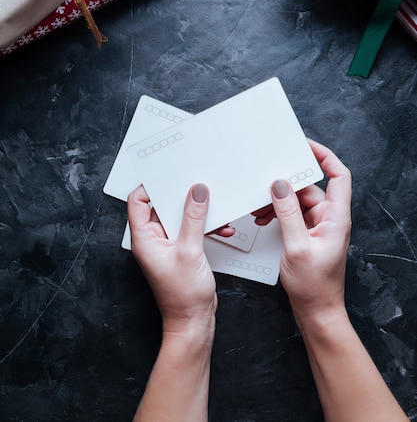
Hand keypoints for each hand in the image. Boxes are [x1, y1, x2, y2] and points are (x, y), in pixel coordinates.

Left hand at [128, 183, 216, 340]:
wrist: (194, 322)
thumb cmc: (183, 296)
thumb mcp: (190, 250)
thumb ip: (194, 218)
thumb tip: (197, 191)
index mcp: (144, 238)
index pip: (138, 201)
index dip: (152, 185)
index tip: (171, 175)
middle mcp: (153, 239)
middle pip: (162, 206)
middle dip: (183, 196)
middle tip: (198, 184)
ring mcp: (168, 245)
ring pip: (181, 217)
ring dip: (199, 213)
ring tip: (215, 209)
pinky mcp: (182, 250)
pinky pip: (192, 229)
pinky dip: (206, 226)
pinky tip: (222, 228)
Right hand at [253, 140, 351, 325]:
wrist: (316, 311)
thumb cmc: (313, 286)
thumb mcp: (296, 247)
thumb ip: (287, 213)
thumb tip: (280, 185)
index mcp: (336, 218)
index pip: (338, 175)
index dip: (324, 156)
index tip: (304, 145)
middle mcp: (329, 218)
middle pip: (309, 187)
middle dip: (285, 185)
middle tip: (266, 180)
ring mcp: (318, 226)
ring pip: (296, 200)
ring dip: (277, 201)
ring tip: (259, 209)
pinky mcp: (307, 233)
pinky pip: (291, 213)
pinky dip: (277, 213)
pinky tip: (264, 219)